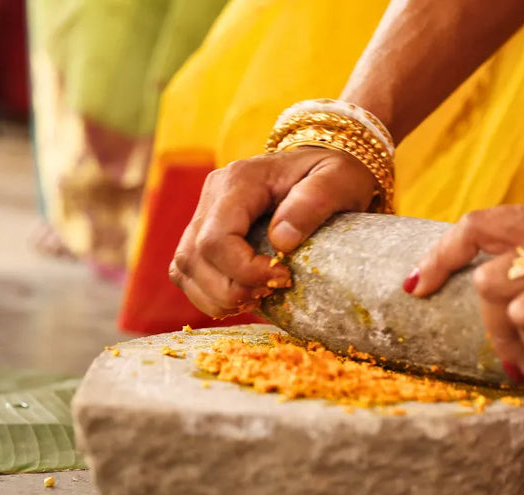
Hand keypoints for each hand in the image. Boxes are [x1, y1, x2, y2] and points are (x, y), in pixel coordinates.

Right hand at [169, 147, 376, 317]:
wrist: (324, 169)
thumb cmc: (334, 174)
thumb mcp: (338, 179)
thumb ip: (313, 203)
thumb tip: (281, 241)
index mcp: (240, 180)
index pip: (216, 238)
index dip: (244, 271)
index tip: (284, 278)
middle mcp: (212, 194)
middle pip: (194, 257)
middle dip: (231, 289)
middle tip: (272, 292)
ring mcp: (204, 213)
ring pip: (184, 268)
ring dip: (217, 297)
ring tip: (257, 298)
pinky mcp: (203, 232)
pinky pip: (188, 272)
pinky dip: (210, 295)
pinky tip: (243, 296)